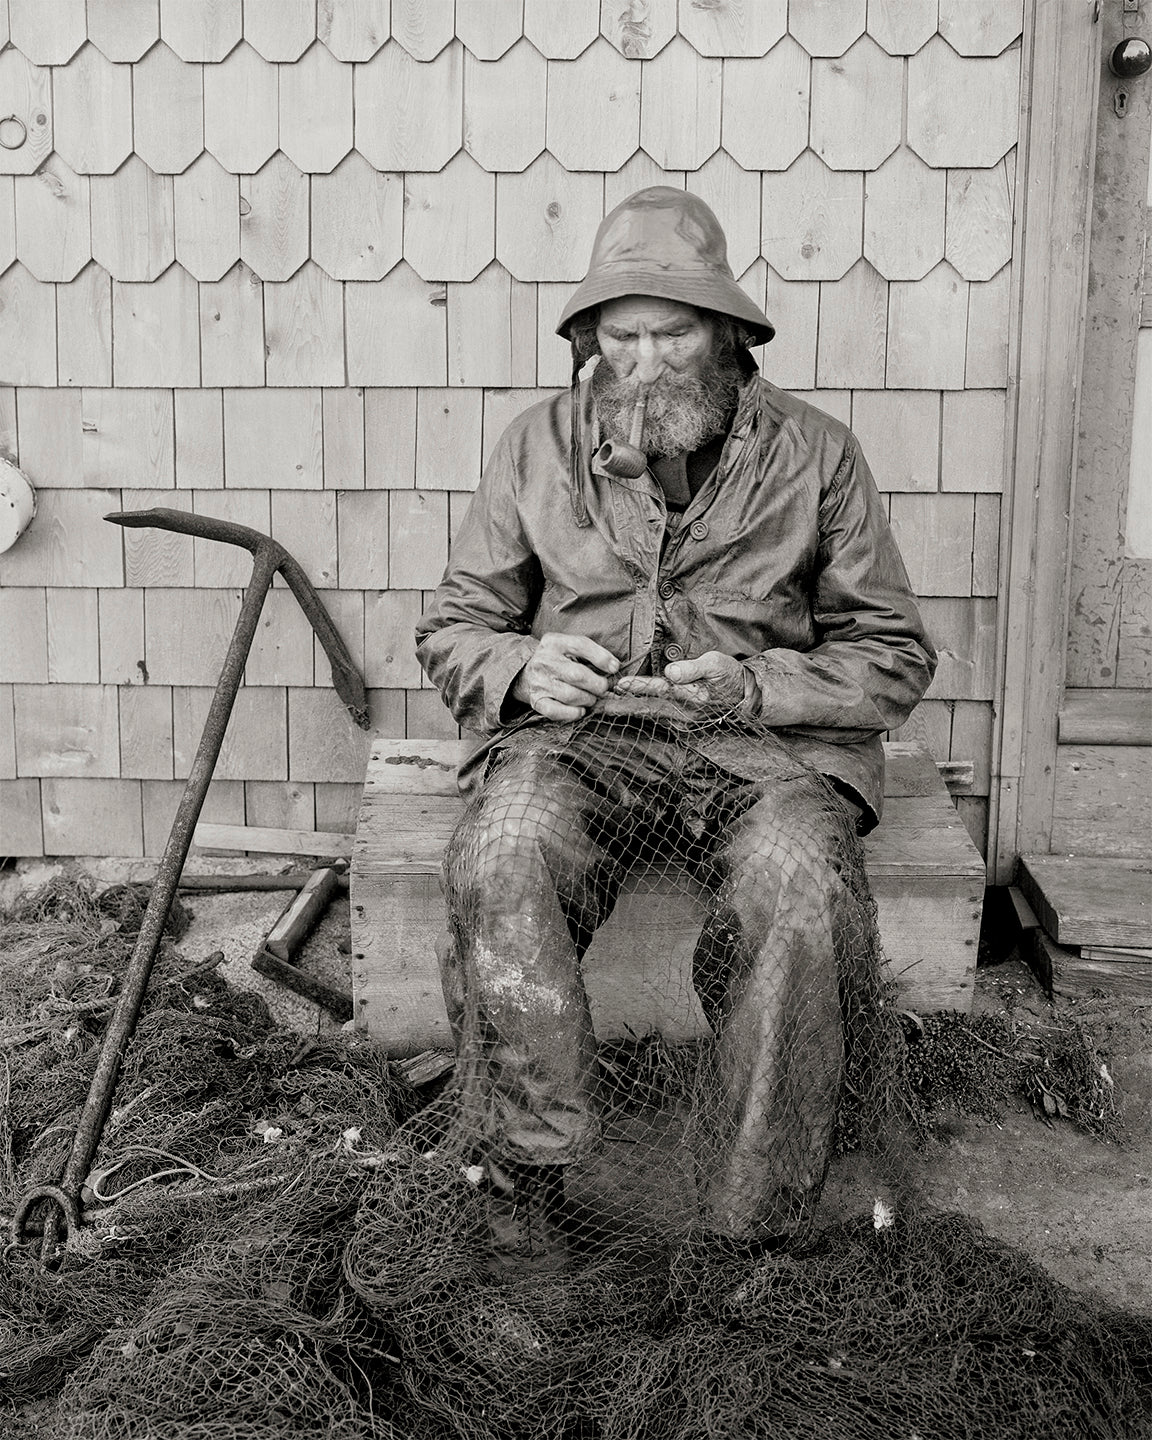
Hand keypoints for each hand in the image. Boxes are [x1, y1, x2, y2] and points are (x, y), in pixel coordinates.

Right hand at [511, 633, 619, 720]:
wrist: (525, 673)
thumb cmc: (557, 660)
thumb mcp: (570, 647)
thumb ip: (592, 653)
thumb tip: (614, 667)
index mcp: (554, 642)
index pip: (580, 645)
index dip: (601, 657)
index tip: (614, 668)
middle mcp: (544, 661)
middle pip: (578, 675)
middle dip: (597, 685)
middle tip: (602, 688)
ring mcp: (539, 682)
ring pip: (571, 695)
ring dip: (588, 700)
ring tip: (590, 697)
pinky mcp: (537, 700)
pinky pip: (557, 712)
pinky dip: (573, 713)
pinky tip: (580, 709)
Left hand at [614, 650, 747, 712]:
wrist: (743, 697)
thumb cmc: (729, 675)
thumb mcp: (716, 664)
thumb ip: (692, 669)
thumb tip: (671, 672)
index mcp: (694, 696)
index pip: (661, 690)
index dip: (640, 686)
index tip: (620, 684)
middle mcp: (685, 713)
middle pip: (647, 708)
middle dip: (620, 706)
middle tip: (596, 703)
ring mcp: (682, 721)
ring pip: (647, 715)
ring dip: (624, 710)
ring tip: (601, 706)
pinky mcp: (679, 723)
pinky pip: (653, 718)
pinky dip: (635, 713)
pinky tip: (620, 710)